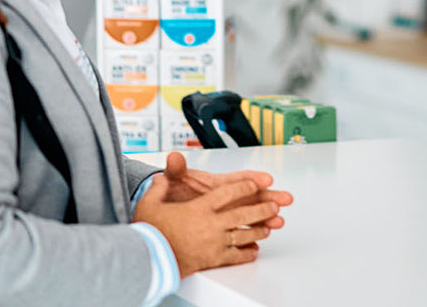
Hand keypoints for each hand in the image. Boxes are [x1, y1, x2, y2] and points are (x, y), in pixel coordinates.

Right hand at [133, 174, 283, 276]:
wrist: (149, 259)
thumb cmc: (151, 232)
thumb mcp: (151, 202)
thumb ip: (162, 184)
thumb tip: (166, 166)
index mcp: (199, 207)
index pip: (227, 192)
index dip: (244, 186)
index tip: (257, 183)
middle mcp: (210, 224)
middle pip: (242, 213)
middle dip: (262, 208)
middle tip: (277, 204)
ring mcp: (214, 242)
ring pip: (243, 234)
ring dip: (259, 229)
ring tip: (271, 226)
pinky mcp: (212, 259)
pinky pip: (235, 255)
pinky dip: (246, 252)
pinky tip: (255, 251)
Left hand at [160, 152, 292, 228]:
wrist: (165, 214)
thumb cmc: (173, 193)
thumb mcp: (173, 180)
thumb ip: (176, 169)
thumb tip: (174, 157)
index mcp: (216, 184)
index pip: (238, 180)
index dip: (253, 179)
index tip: (267, 179)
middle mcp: (226, 198)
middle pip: (252, 197)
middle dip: (269, 198)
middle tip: (285, 199)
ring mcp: (226, 213)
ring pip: (251, 214)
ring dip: (265, 217)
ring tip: (278, 221)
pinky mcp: (223, 228)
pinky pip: (241, 231)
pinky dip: (252, 235)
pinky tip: (261, 238)